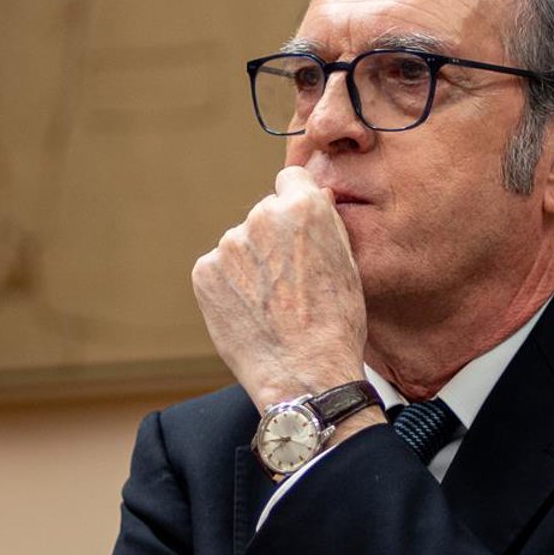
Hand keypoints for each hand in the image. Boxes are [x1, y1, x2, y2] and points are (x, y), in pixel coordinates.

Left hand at [191, 166, 367, 410]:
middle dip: (272, 240)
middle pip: (264, 215)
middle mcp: (262, 217)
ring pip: (240, 245)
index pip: (291, 180)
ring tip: (271, 306)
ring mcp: (229, 244)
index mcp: (304, 207)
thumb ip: (325, 223)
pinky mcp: (204, 272)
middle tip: (288, 283)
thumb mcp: (348, 264)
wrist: (304, 374)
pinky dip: (229, 288)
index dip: (296, 204)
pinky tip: (250, 314)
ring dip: (250, 266)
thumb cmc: (336, 325)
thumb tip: (313, 196)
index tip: (297, 229)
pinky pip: (218, 271)